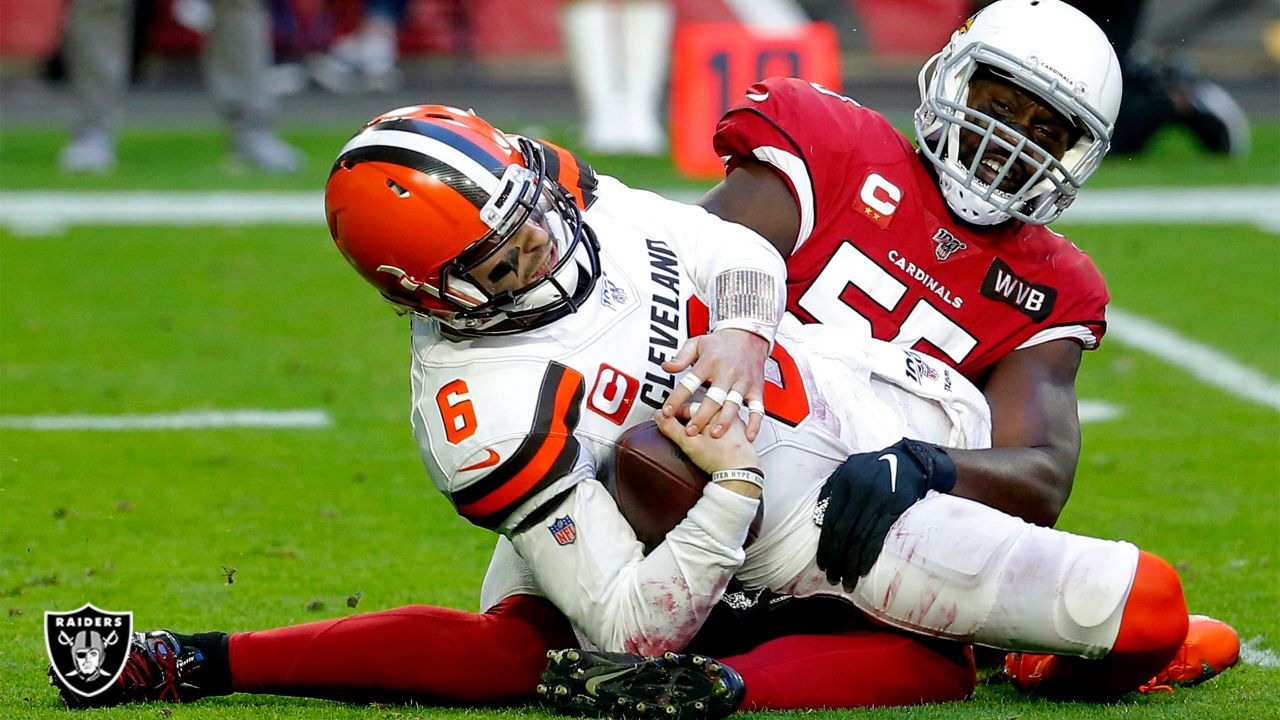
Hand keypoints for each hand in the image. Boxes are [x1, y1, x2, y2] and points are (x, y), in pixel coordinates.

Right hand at [653, 410, 759, 496]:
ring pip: (713, 421)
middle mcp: (730, 413)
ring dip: (701, 426)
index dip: (675, 412)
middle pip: (702, 412)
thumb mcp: (689, 442)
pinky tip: (709, 443)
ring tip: (692, 436)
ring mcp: (738, 425)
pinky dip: (713, 434)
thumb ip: (671, 428)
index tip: (666, 417)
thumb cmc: (721, 458)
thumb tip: (659, 417)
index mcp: (718, 408)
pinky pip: (723, 430)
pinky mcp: (742, 438)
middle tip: (676, 427)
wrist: (742, 475)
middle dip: (687, 419)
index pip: (689, 405)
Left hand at [661, 329, 768, 441]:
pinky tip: (748, 436)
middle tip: (690, 431)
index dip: (677, 398)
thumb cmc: (721, 343)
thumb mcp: (697, 343)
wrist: (749, 335)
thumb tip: (666, 367)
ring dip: (724, 421)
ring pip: (733, 403)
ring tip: (714, 434)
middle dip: (701, 416)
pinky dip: (755, 423)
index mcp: (710, 361)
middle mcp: (727, 372)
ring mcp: (743, 381)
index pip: (690, 382)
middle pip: (713, 397)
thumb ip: (681, 357)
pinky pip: (757, 408)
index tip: (666, 411)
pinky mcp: (756, 388)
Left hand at [815, 439, 956, 587]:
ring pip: (859, 538)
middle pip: (843, 532)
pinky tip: (862, 569)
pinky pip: (877, 537)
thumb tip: (818, 520)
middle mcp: (859, 490)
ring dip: (850, 563)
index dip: (824, 545)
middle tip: (832, 578)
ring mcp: (877, 499)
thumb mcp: (850, 469)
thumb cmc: (875, 468)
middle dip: (835, 558)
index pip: (830, 519)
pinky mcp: (894, 508)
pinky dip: (868, 556)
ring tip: (846, 581)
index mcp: (844, 481)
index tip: (821, 563)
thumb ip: (832, 489)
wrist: (911, 462)